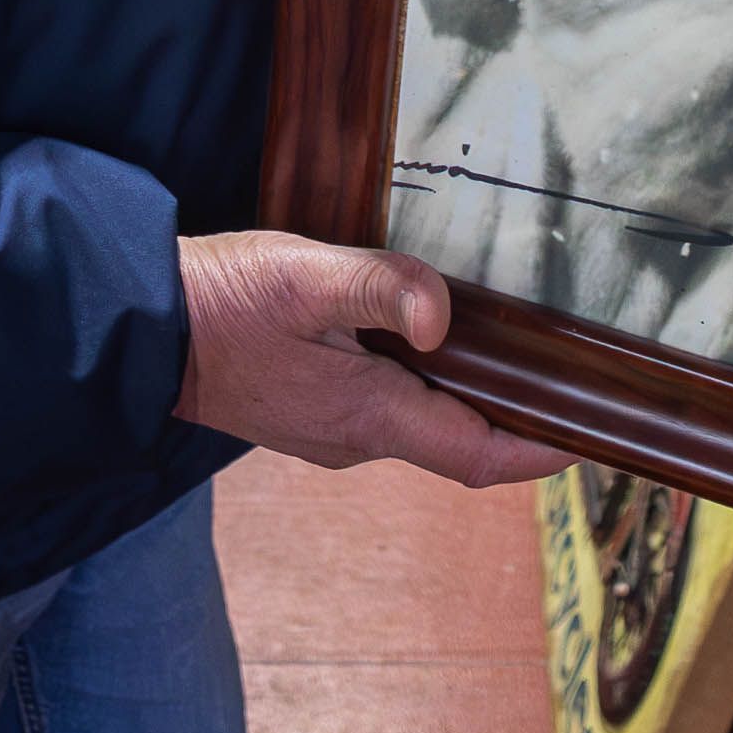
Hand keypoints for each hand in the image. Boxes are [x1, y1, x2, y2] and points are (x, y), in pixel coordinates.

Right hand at [174, 229, 570, 489]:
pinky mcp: (307, 412)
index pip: (478, 455)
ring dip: (468, 397)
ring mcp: (328, 432)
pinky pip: (384, 408)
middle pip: (458, 440)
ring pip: (420, 422)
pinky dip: (424, 385)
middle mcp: (355, 441)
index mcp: (368, 418)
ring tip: (515, 350)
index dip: (542, 452)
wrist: (137, 330)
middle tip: (569, 379)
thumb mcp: (305, 277)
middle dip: (516, 418)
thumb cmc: (221, 301)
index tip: (595, 438)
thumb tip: (444, 320)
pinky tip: (431, 340)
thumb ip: (381, 289)